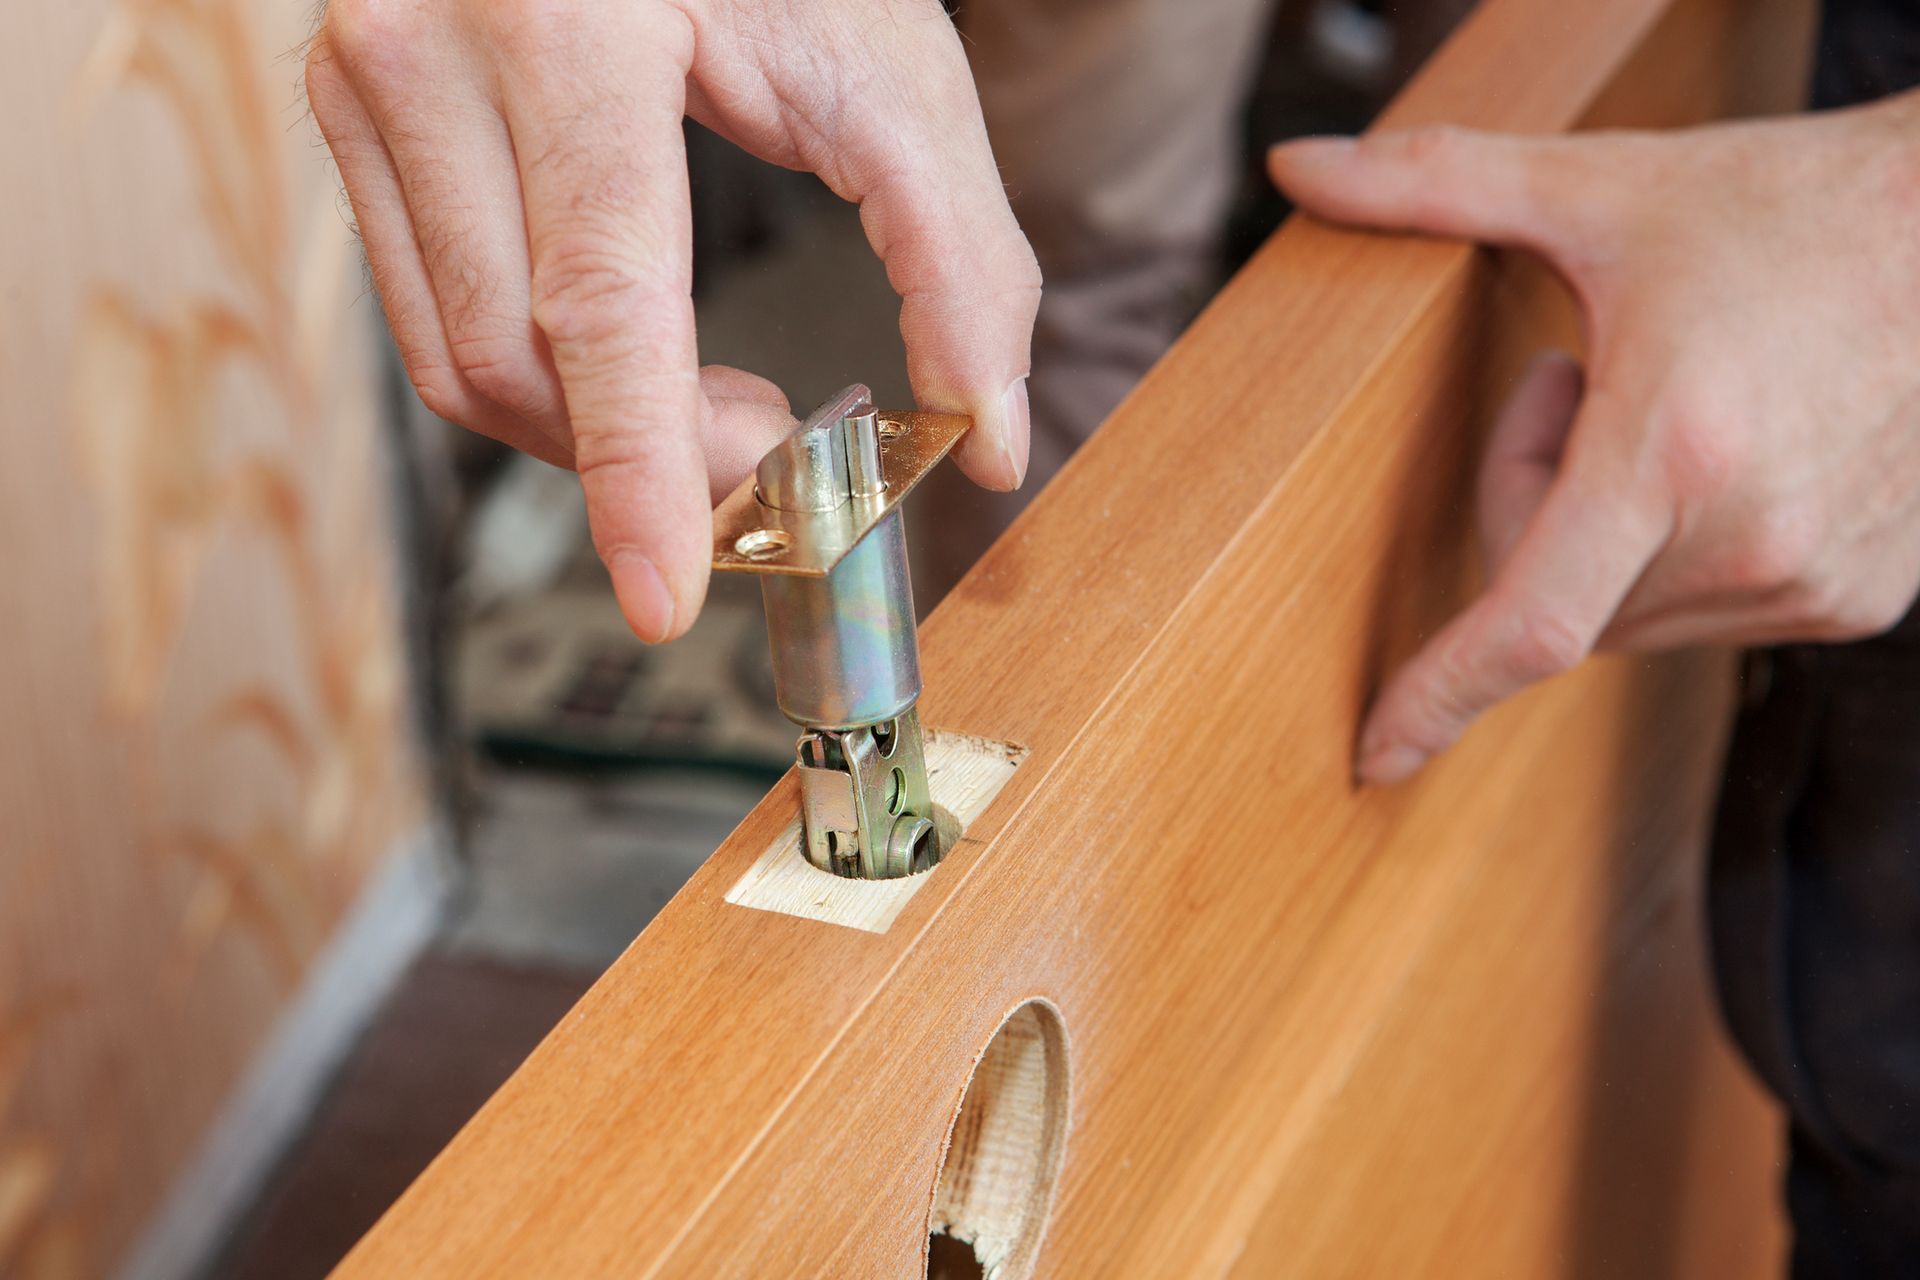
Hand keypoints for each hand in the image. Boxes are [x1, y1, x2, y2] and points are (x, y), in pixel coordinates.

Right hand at [307, 0, 1038, 640]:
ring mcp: (367, 85)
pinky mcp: (358, 124)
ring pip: (459, 362)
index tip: (665, 593)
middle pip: (516, 359)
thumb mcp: (894, 72)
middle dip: (649, 461)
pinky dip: (544, 384)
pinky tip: (640, 366)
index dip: (636, 471)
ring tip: (723, 409)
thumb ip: (962, 259)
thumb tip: (992, 439)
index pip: (596, 304)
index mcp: (566, 26)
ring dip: (595, 438)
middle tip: (775, 455)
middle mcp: (429, 49)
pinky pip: (432, 317)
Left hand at [1269, 94, 1919, 783]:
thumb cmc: (1781, 208)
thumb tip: (1293, 167)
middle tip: (1577, 381)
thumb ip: (1432, 183)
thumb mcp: (1596, 189)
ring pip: (1626, 614)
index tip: (1375, 755)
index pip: (1527, 625)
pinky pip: (1705, 612)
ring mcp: (1816, 581)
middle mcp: (1753, 540)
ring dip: (1604, 535)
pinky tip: (1731, 451)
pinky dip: (1678, 553)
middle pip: (1557, 597)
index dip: (1439, 696)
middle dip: (1528, 503)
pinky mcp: (1858, 601)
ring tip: (1674, 404)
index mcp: (1674, 453)